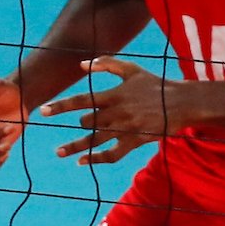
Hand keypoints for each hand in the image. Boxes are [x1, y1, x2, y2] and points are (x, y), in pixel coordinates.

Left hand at [39, 57, 178, 165]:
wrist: (181, 103)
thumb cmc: (154, 84)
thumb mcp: (131, 68)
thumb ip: (106, 64)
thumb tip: (81, 64)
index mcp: (113, 95)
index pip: (81, 100)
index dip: (61, 106)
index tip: (43, 111)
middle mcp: (117, 113)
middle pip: (87, 122)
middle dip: (77, 125)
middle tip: (66, 129)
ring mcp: (126, 129)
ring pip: (96, 141)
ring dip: (76, 147)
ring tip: (59, 152)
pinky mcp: (135, 142)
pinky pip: (113, 154)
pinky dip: (97, 159)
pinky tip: (83, 161)